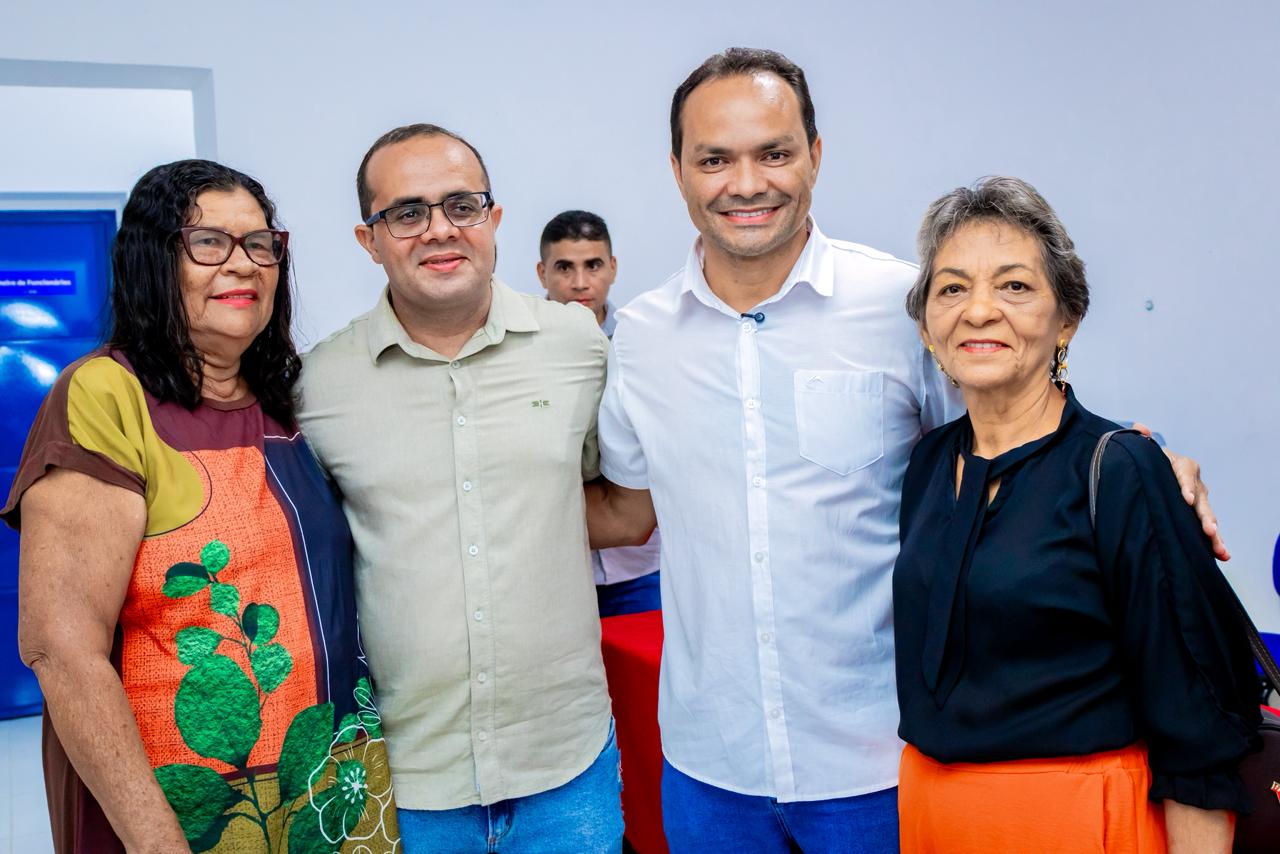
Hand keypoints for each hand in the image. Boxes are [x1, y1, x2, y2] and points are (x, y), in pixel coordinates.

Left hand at [1132, 422, 1228, 560]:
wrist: (1153, 470)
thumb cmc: (1147, 459)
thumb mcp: (1142, 449)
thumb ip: (1140, 440)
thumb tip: (1140, 429)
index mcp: (1182, 465)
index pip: (1185, 473)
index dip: (1186, 485)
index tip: (1187, 499)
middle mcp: (1195, 482)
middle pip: (1202, 499)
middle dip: (1205, 516)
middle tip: (1209, 530)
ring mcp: (1199, 499)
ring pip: (1207, 516)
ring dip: (1214, 533)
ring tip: (1219, 549)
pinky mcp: (1196, 514)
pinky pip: (1205, 528)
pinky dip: (1213, 542)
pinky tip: (1222, 556)